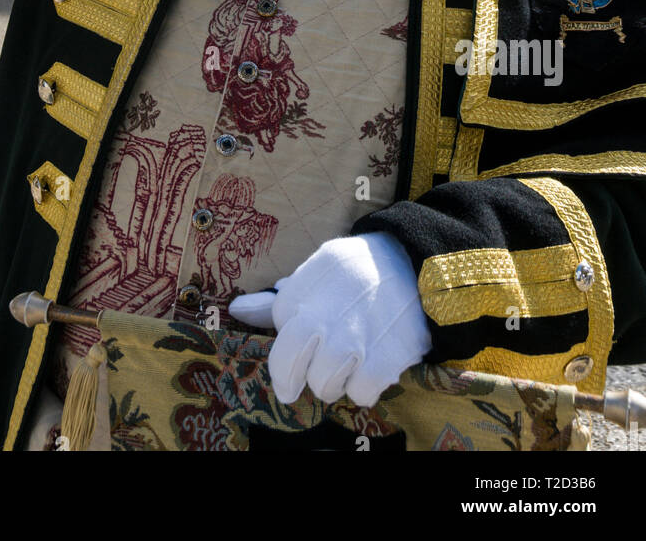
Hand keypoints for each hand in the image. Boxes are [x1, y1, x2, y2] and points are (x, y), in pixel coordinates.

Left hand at [229, 232, 431, 406]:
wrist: (424, 269)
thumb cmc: (363, 272)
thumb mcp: (322, 269)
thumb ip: (280, 296)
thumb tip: (237, 310)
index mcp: (313, 278)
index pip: (279, 318)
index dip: (288, 331)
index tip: (303, 334)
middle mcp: (330, 308)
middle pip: (288, 359)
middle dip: (288, 377)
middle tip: (293, 384)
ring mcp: (358, 336)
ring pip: (323, 383)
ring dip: (330, 381)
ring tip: (344, 366)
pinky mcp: (387, 358)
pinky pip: (359, 393)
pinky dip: (363, 388)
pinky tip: (370, 369)